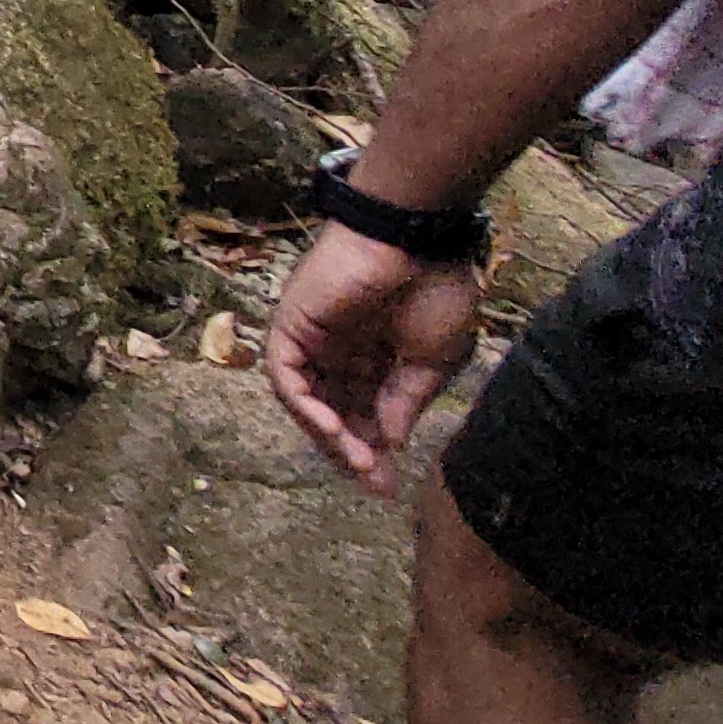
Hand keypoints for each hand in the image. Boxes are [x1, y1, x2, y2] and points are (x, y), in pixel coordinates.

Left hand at [263, 226, 485, 498]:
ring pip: (307, 400)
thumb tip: (390, 440)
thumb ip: (405, 400)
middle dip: (352, 451)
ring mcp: (312, 336)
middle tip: (375, 484)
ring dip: (330, 435)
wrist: (419, 237)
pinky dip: (305, 405)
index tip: (389, 486)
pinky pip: (286, 376)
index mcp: (374, 355)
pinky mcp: (291, 324)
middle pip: (334, 412)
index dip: (374, 451)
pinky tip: (333, 430)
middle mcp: (338, 349)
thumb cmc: (436, 286)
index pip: (363, 413)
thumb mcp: (430, 357)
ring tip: (360, 462)